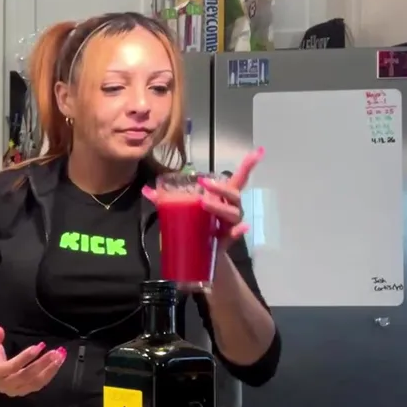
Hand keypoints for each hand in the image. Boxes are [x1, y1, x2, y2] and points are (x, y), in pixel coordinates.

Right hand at [0, 323, 65, 396]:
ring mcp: (16, 390)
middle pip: (27, 376)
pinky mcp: (24, 392)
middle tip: (56, 352)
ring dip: (50, 370)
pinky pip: (39, 385)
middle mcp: (6, 385)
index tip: (39, 346)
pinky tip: (57, 364)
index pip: (12, 367)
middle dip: (43, 364)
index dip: (26, 357)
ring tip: (60, 357)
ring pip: (36, 382)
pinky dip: (49, 374)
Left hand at [141, 147, 263, 249]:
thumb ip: (165, 200)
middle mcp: (230, 208)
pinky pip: (235, 235)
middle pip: (234, 194)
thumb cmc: (195, 227)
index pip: (239, 179)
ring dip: (221, 206)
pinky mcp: (228, 240)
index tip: (259, 151)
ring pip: (233, 213)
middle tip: (204, 185)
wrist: (201, 256)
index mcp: (223, 197)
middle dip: (221, 188)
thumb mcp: (180, 212)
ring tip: (205, 203)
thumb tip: (146, 190)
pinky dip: (237, 232)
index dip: (249, 165)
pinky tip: (239, 229)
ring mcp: (231, 224)